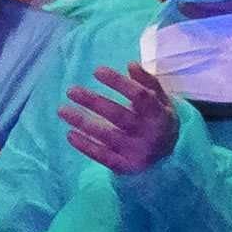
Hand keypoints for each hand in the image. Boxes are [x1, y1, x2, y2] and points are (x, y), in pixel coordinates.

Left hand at [60, 59, 180, 176]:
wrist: (169, 157)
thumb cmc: (158, 119)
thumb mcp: (161, 100)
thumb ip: (148, 81)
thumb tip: (131, 65)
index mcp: (159, 114)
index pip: (140, 96)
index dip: (119, 83)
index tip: (97, 71)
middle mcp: (149, 134)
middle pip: (119, 116)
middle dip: (94, 102)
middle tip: (71, 90)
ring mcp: (137, 152)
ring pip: (107, 136)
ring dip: (83, 123)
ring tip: (62, 110)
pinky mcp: (125, 166)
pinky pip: (103, 156)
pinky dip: (86, 146)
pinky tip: (70, 134)